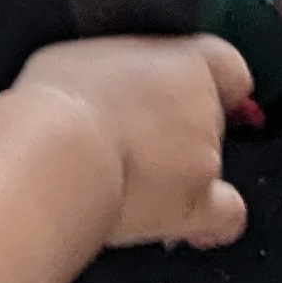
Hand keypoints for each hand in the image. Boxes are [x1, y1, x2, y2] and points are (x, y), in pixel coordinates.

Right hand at [12, 34, 249, 248]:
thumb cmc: (57, 103)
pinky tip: (187, 225)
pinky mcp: (195, 203)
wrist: (55, 156)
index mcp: (183, 61)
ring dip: (177, 173)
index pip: (224, 64)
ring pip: (208, 164)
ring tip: (125, 181)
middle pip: (208, 116)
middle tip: (126, 136)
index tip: (184, 87)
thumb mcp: (78, 57)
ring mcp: (204, 157)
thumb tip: (102, 85)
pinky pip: (226, 215)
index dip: (209, 79)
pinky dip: (211, 223)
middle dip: (172, 128)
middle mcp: (203, 107)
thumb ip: (112, 70)